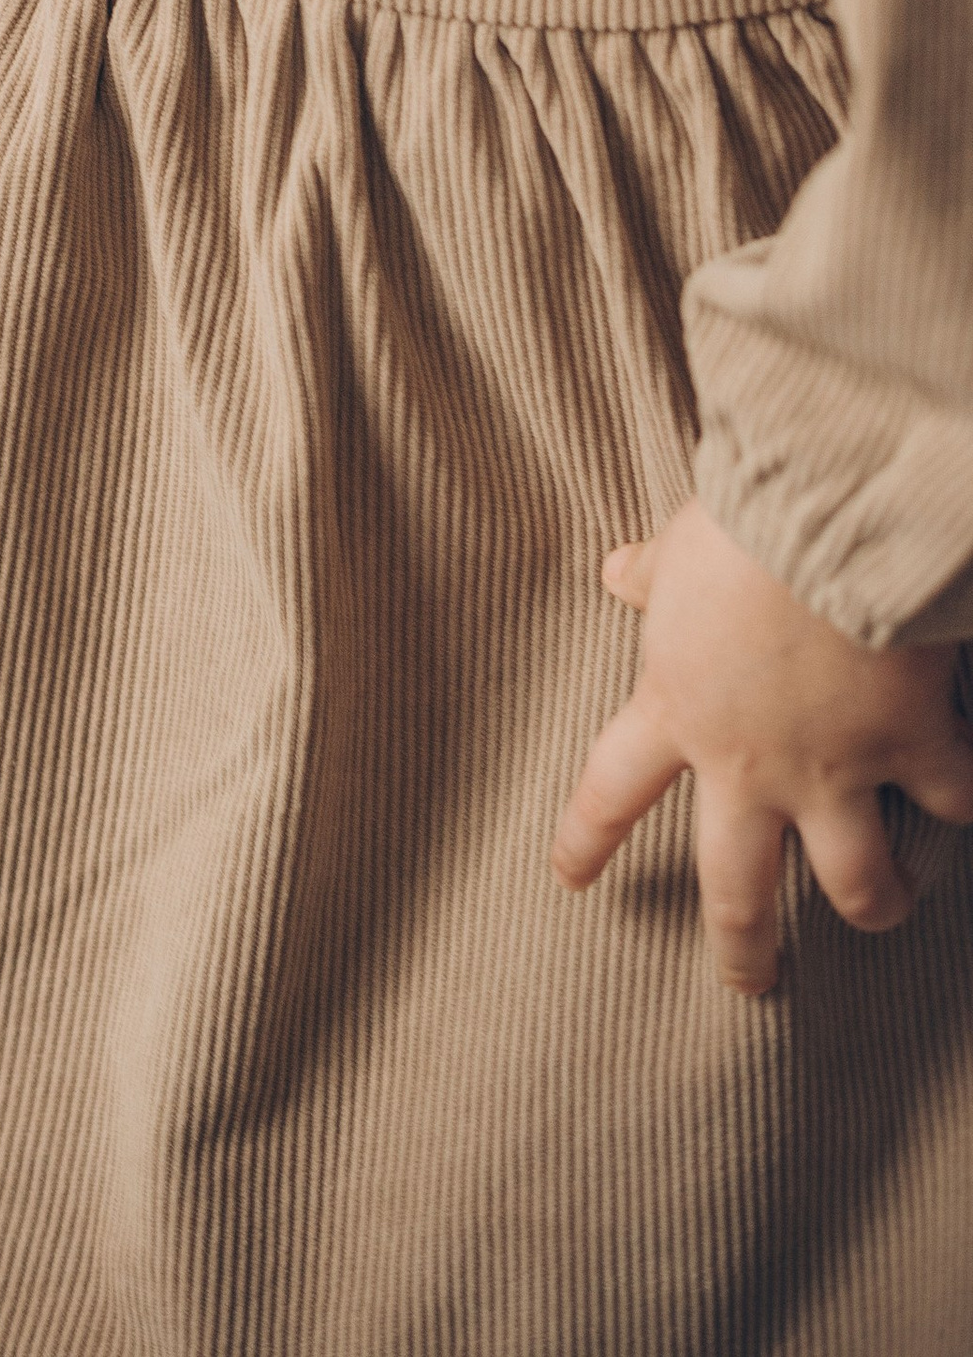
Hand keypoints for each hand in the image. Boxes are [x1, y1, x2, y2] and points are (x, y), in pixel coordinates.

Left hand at [551, 498, 972, 992]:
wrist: (827, 520)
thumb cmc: (742, 525)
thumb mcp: (679, 554)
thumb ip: (652, 576)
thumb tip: (614, 570)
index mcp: (676, 708)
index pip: (611, 788)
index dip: (587, 838)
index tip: (571, 878)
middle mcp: (749, 761)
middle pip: (735, 888)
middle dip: (743, 947)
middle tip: (748, 983)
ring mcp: (835, 767)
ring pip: (855, 882)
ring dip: (875, 903)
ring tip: (885, 908)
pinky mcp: (912, 747)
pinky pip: (952, 801)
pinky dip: (967, 802)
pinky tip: (969, 804)